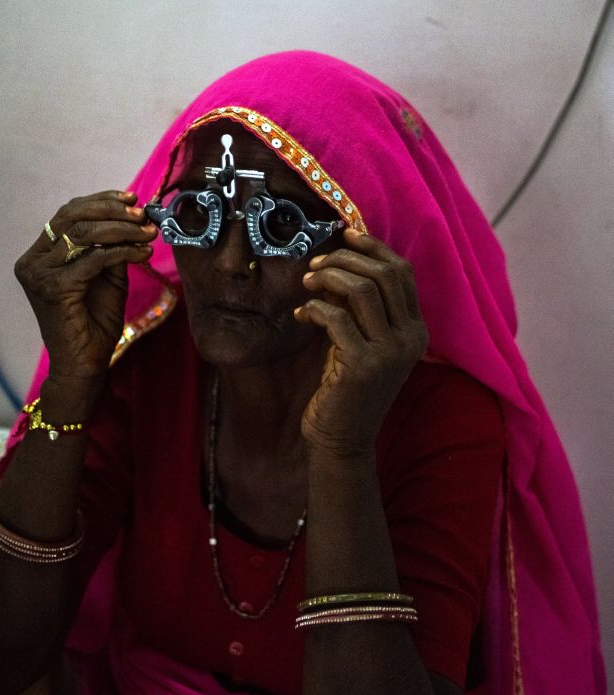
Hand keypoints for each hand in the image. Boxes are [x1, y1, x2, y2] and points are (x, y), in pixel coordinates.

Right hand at [15, 191, 155, 386]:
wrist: (85, 364)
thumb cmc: (94, 324)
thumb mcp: (106, 276)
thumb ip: (110, 246)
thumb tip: (133, 214)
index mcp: (39, 254)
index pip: (68, 213)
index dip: (101, 202)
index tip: (133, 201)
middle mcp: (32, 261)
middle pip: (72, 217)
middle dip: (113, 211)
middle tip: (143, 214)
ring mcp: (38, 274)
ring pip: (84, 234)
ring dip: (122, 229)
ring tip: (147, 232)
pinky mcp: (52, 288)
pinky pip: (93, 259)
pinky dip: (122, 252)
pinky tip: (141, 254)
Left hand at [294, 228, 427, 455]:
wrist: (341, 440)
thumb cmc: (344, 388)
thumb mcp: (358, 343)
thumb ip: (358, 310)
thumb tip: (337, 266)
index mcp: (415, 330)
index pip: (402, 272)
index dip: (374, 248)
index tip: (345, 234)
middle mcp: (410, 338)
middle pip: (385, 274)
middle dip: (346, 260)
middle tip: (315, 264)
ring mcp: (389, 352)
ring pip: (363, 290)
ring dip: (329, 278)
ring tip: (306, 283)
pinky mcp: (362, 366)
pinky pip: (336, 318)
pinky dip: (314, 308)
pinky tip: (300, 315)